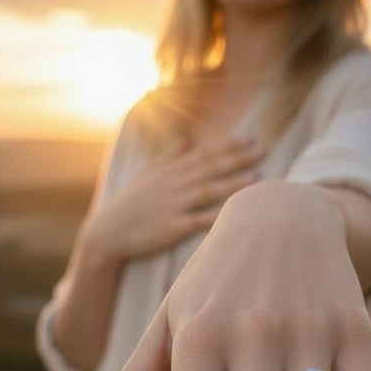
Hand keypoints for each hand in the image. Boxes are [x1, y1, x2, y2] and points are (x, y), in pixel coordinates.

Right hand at [83, 135, 264, 262]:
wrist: (107, 232)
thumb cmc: (130, 204)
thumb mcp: (147, 176)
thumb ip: (170, 158)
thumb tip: (187, 141)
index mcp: (170, 172)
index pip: (204, 154)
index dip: (228, 145)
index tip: (250, 138)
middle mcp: (174, 185)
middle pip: (210, 168)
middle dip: (238, 158)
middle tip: (263, 149)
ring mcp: (173, 206)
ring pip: (208, 191)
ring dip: (233, 183)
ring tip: (257, 176)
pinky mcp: (172, 228)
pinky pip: (199, 222)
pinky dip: (217, 217)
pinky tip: (236, 213)